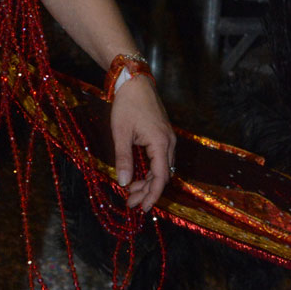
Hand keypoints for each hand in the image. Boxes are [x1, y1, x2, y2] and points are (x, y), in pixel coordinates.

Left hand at [110, 75, 175, 211]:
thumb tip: (124, 183)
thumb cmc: (127, 104)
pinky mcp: (163, 135)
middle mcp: (169, 142)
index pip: (161, 177)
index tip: (143, 208)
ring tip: (131, 192)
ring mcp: (168, 138)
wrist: (134, 80)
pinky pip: (160, 158)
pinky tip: (138, 176)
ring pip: (162, 168)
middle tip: (131, 203)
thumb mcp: (121, 133)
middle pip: (163, 175)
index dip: (152, 195)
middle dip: (148, 191)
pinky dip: (150, 170)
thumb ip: (124, 159)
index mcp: (161, 143)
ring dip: (148, 181)